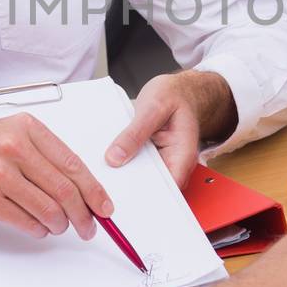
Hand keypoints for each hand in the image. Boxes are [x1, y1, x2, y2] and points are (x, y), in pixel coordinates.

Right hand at [0, 113, 113, 239]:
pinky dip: (39, 229)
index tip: (105, 207)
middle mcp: (14, 147)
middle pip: (65, 189)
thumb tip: (80, 185)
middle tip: (89, 226)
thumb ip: (43, 155)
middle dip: (83, 214)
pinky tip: (38, 227)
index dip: (94, 190)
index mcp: (26, 128)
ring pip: (49, 208)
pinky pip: (27, 221)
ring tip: (59, 227)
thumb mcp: (9, 134)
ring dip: (60, 224)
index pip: (73, 164)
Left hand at [105, 71, 234, 184]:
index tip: (124, 196)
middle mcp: (175, 163)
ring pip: (142, 178)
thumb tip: (115, 158)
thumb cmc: (174, 95)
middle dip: (130, 189)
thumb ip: (134, 133)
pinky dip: (125, 165)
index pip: (167, 189)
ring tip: (104, 171)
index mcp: (182, 155)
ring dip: (125, 176)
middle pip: (152, 187)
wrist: (180, 89)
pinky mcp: (151, 157)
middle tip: (107, 184)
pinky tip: (109, 161)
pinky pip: (137, 166)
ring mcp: (163, 161)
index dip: (147, 196)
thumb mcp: (152, 108)